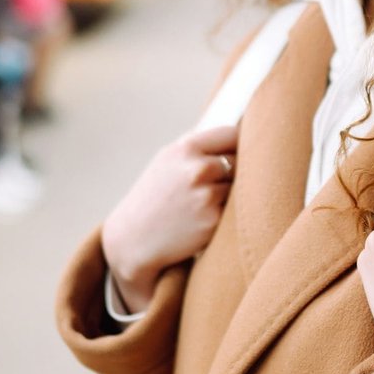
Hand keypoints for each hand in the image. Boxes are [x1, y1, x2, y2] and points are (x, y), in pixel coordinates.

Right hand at [100, 125, 238, 312]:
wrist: (133, 239)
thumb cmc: (152, 198)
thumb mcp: (166, 162)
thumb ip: (196, 147)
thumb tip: (232, 134)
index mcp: (185, 149)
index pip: (231, 134)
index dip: (238, 143)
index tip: (240, 149)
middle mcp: (198, 170)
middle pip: (239, 162)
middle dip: (233, 172)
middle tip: (216, 183)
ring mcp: (207, 196)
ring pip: (239, 187)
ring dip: (230, 194)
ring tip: (203, 203)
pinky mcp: (214, 221)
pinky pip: (233, 210)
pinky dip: (225, 213)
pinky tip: (202, 218)